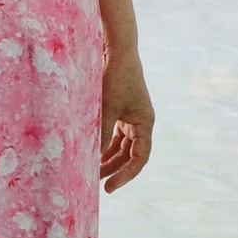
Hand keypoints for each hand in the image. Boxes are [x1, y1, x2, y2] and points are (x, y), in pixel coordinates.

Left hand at [99, 51, 153, 192]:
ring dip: (108, 158)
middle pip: (130, 154)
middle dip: (115, 169)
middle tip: (97, 183)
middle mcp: (141, 122)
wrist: (116, 51)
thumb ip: (101, 134)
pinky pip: (115, 135)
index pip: (139, 158)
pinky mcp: (121, 110)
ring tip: (92, 171)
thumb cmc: (115, 78)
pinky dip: (105, 144)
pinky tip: (93, 153)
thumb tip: (93, 159)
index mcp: (145, 123)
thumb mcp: (107, 109)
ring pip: (121, 146)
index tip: (110, 187)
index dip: (126, 175)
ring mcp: (131, 116)